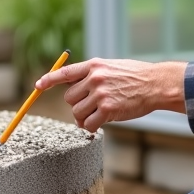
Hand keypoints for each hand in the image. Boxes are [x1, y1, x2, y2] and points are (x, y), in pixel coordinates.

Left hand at [36, 58, 186, 132]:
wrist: (155, 85)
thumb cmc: (136, 77)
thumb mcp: (112, 67)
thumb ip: (93, 74)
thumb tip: (74, 87)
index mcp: (94, 65)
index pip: (64, 72)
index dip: (49, 80)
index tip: (38, 86)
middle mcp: (94, 78)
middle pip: (69, 98)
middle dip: (78, 104)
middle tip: (93, 105)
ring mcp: (100, 94)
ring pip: (77, 113)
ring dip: (85, 117)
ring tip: (99, 114)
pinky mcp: (107, 110)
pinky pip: (89, 124)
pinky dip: (92, 127)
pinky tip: (101, 123)